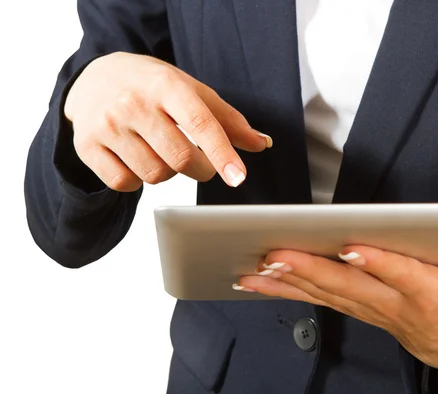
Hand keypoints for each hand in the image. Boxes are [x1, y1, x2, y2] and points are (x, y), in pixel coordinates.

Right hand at [64, 52, 270, 190]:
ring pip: (154, 176)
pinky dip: (138, 180)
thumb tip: (262, 144)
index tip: (238, 177)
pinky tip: (137, 159)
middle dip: (201, 169)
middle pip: (180, 159)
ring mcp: (107, 125)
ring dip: (168, 173)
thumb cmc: (152, 86)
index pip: (200, 123)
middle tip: (200, 162)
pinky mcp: (87, 146)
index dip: (222, 154)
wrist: (94, 78)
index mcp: (166, 86)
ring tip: (161, 151)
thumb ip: (228, 120)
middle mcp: (133, 103)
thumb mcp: (191, 91)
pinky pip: (124, 184)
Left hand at [236, 235, 437, 372]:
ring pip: (327, 294)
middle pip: (352, 288)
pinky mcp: (357, 307)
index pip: (408, 279)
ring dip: (290, 281)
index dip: (382, 263)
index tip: (353, 244)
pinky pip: (317, 300)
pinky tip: (255, 280)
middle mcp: (396, 306)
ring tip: (254, 266)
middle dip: (313, 270)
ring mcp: (371, 309)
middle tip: (277, 252)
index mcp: (436, 298)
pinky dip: (285, 290)